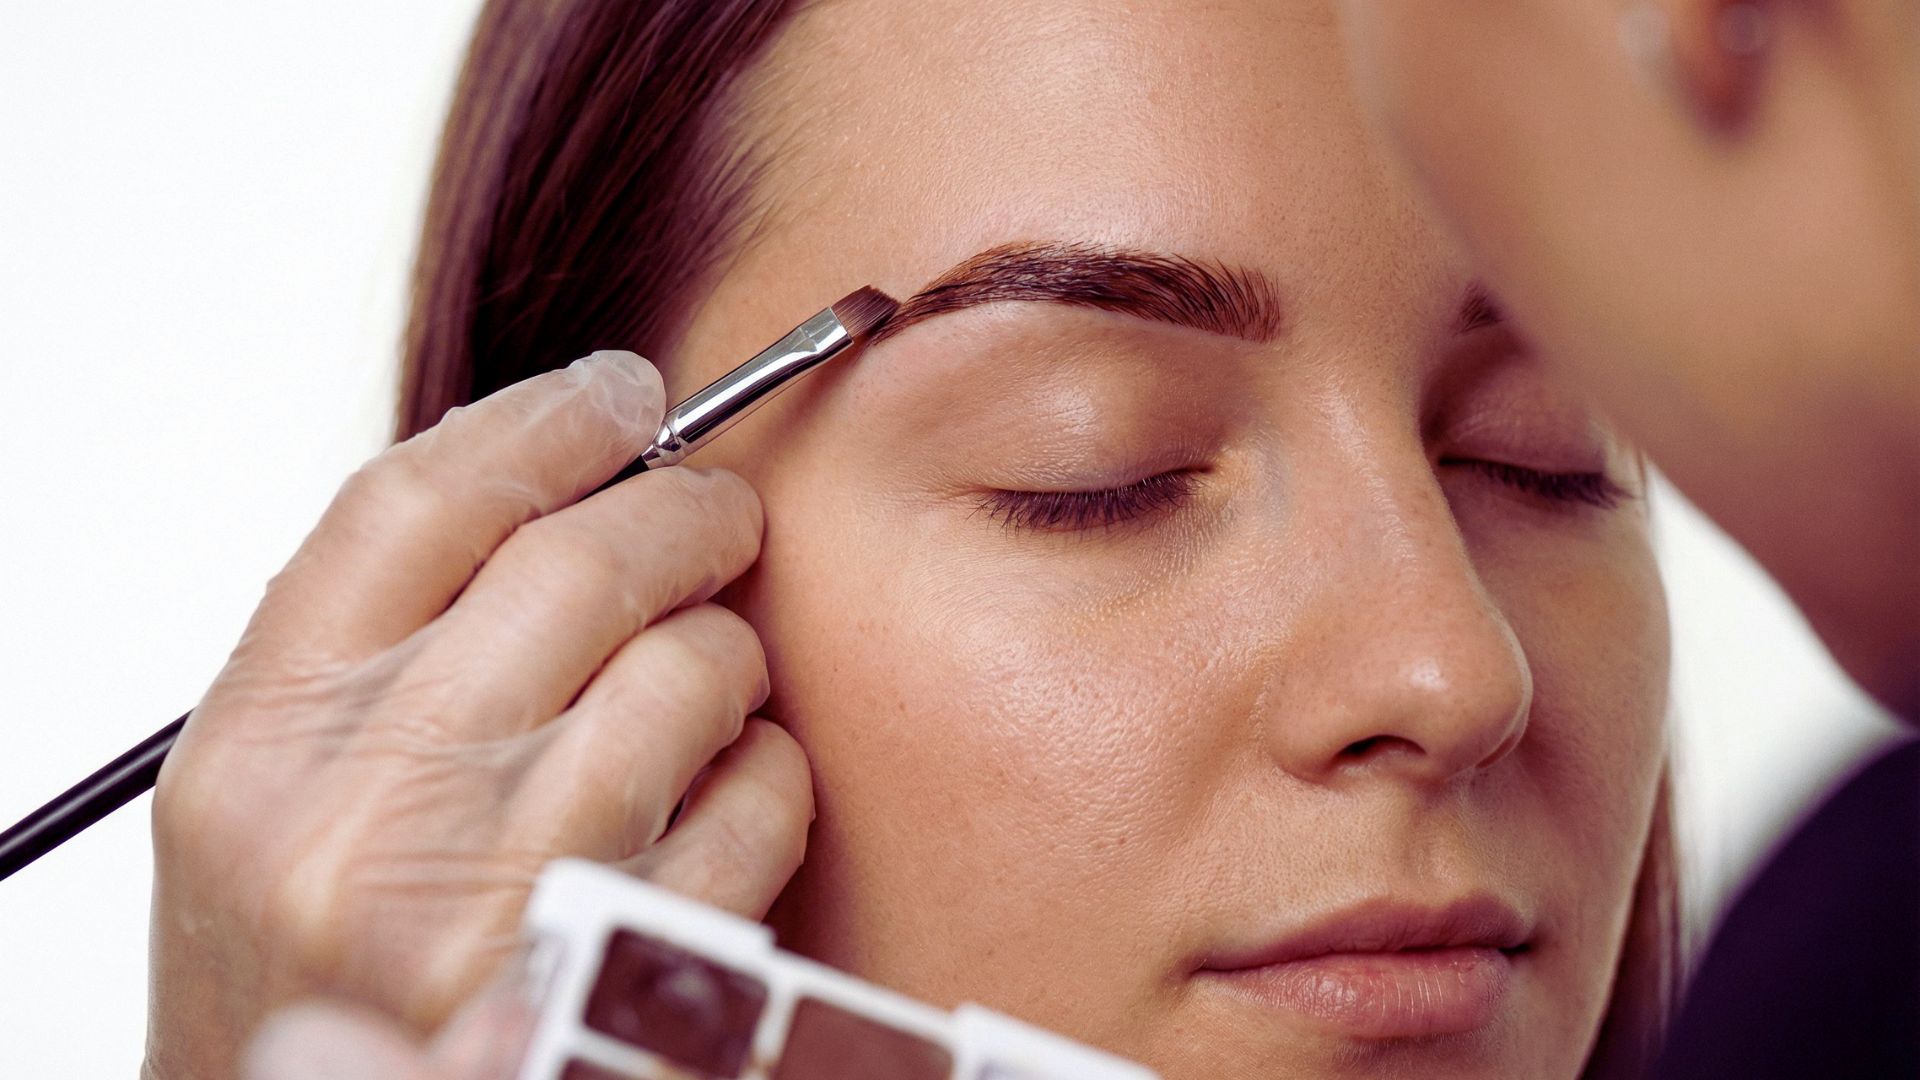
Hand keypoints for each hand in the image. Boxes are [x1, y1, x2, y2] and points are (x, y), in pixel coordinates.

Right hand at [144, 352, 812, 1078]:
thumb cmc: (310, 965)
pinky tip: (734, 783)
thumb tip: (566, 478)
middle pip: (575, 564)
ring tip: (714, 668)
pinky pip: (758, 801)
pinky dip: (772, 768)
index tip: (620, 393)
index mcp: (260, 743)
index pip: (415, 504)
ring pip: (689, 669)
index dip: (543, 420)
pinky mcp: (619, 974)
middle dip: (684, 510)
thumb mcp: (273, 796)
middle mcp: (364, 812)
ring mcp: (497, 900)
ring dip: (729, 646)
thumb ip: (380, 645)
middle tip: (719, 511)